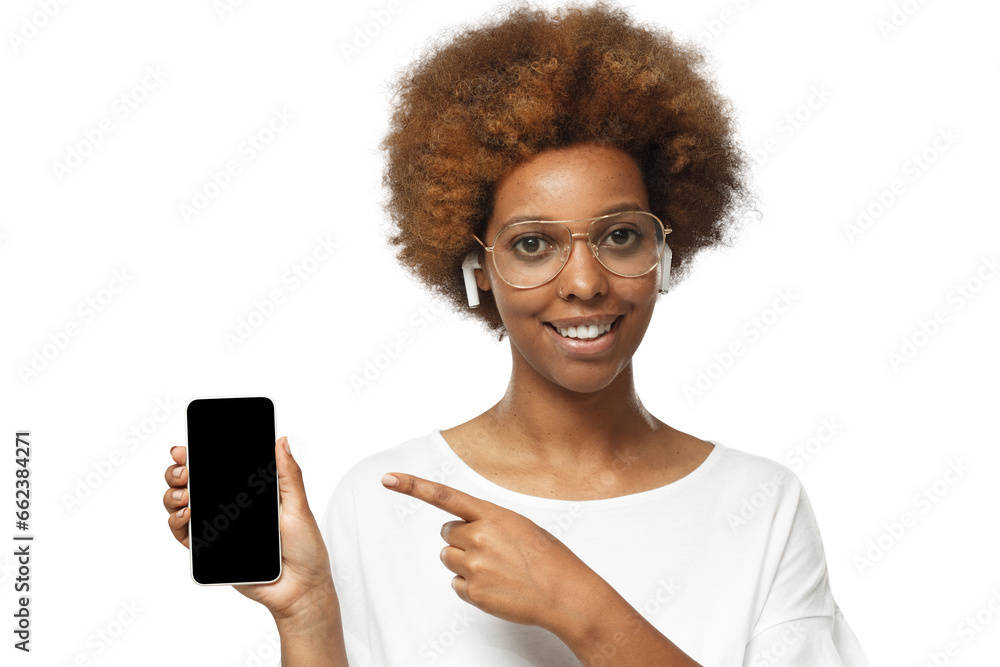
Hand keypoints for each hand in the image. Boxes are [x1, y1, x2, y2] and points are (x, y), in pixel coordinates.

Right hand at [163, 437, 336, 624]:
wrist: (299, 588)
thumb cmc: (304, 548)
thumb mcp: (298, 506)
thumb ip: (288, 475)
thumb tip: (281, 441)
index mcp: (248, 492)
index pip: (217, 467)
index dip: (197, 456)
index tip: (185, 449)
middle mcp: (229, 507)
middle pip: (192, 483)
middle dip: (179, 472)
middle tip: (185, 471)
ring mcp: (217, 527)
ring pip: (181, 506)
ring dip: (174, 495)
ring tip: (187, 494)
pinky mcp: (210, 550)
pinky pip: (184, 535)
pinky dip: (177, 523)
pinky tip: (186, 514)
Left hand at [380, 472, 603, 635]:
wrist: (565, 594)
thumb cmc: (548, 557)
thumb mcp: (520, 526)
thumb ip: (488, 522)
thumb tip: (461, 531)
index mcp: (492, 515)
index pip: (445, 496)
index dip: (413, 486)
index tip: (388, 478)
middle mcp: (479, 537)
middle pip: (447, 533)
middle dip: (462, 539)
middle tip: (492, 550)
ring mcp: (474, 566)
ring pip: (448, 557)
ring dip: (465, 561)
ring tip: (496, 569)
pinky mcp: (473, 593)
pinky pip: (455, 583)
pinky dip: (470, 586)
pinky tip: (496, 586)